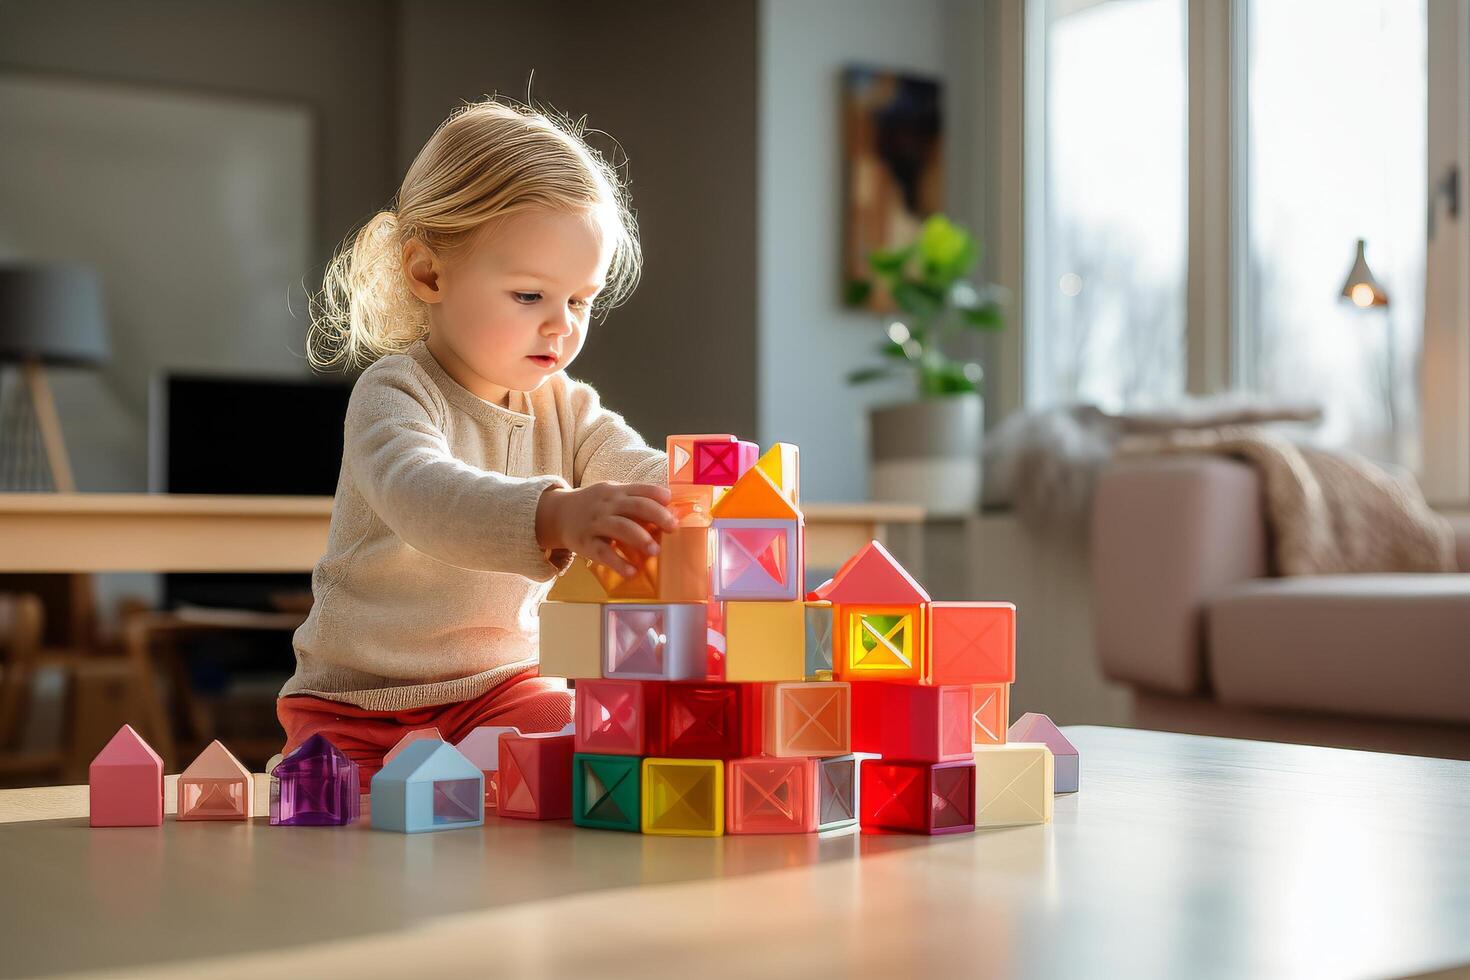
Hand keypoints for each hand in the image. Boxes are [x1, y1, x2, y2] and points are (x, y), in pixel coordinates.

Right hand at [535, 482, 676, 576]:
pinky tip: (631, 571)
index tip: (671, 502)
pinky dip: (618, 562)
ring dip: (640, 538)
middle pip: (635, 506)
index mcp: (616, 492)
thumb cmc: (594, 506)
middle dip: (656, 515)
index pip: (640, 489)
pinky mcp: (586, 543)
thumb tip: (669, 511)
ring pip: (620, 527)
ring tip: (656, 551)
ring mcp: (595, 523)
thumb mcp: (611, 496)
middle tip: (672, 527)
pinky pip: (603, 552)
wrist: (558, 514)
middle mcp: (607, 505)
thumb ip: (635, 500)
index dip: (657, 495)